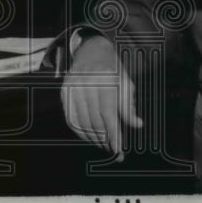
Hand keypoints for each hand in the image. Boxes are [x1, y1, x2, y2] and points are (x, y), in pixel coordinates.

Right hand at [61, 36, 141, 160]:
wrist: (92, 50)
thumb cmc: (113, 69)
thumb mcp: (126, 83)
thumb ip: (129, 105)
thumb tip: (137, 125)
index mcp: (106, 78)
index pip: (108, 113)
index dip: (114, 134)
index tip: (118, 150)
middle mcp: (87, 82)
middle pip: (94, 120)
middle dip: (105, 140)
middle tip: (113, 152)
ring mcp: (73, 87)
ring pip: (81, 121)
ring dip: (93, 138)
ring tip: (103, 146)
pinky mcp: (64, 91)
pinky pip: (70, 117)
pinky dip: (79, 131)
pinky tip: (89, 137)